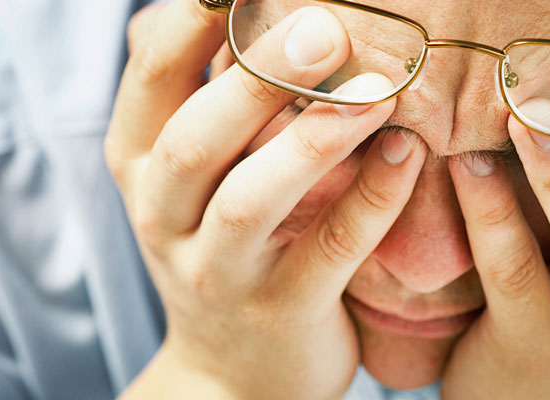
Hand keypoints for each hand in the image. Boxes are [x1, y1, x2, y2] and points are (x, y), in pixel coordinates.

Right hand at [105, 2, 425, 398]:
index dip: (192, 21)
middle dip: (256, 79)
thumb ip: (196, 98)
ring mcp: (218, 272)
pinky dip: (371, 200)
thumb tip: (195, 3)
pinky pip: (328, 252)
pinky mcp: (280, 311)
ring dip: (314, 142)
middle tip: (325, 28)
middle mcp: (164, 217)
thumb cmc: (219, 247)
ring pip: (249, 202)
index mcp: (141, 165)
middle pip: (195, 140)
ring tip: (377, 90)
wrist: (228, 375)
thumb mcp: (185, 179)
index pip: (150, 78)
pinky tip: (409, 153)